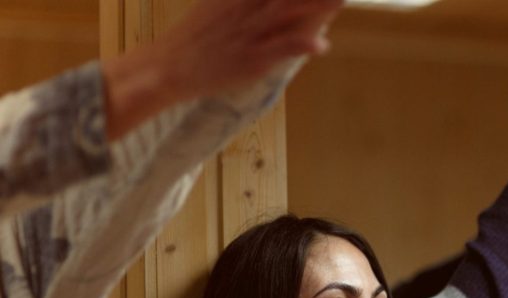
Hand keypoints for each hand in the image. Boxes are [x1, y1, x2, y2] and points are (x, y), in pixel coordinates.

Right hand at [157, 0, 344, 99]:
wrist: (169, 65)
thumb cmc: (196, 39)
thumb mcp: (218, 7)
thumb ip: (239, 2)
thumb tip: (263, 4)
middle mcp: (247, 9)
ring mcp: (251, 34)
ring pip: (289, 13)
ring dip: (318, 7)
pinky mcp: (252, 59)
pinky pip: (280, 50)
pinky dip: (301, 45)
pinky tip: (322, 45)